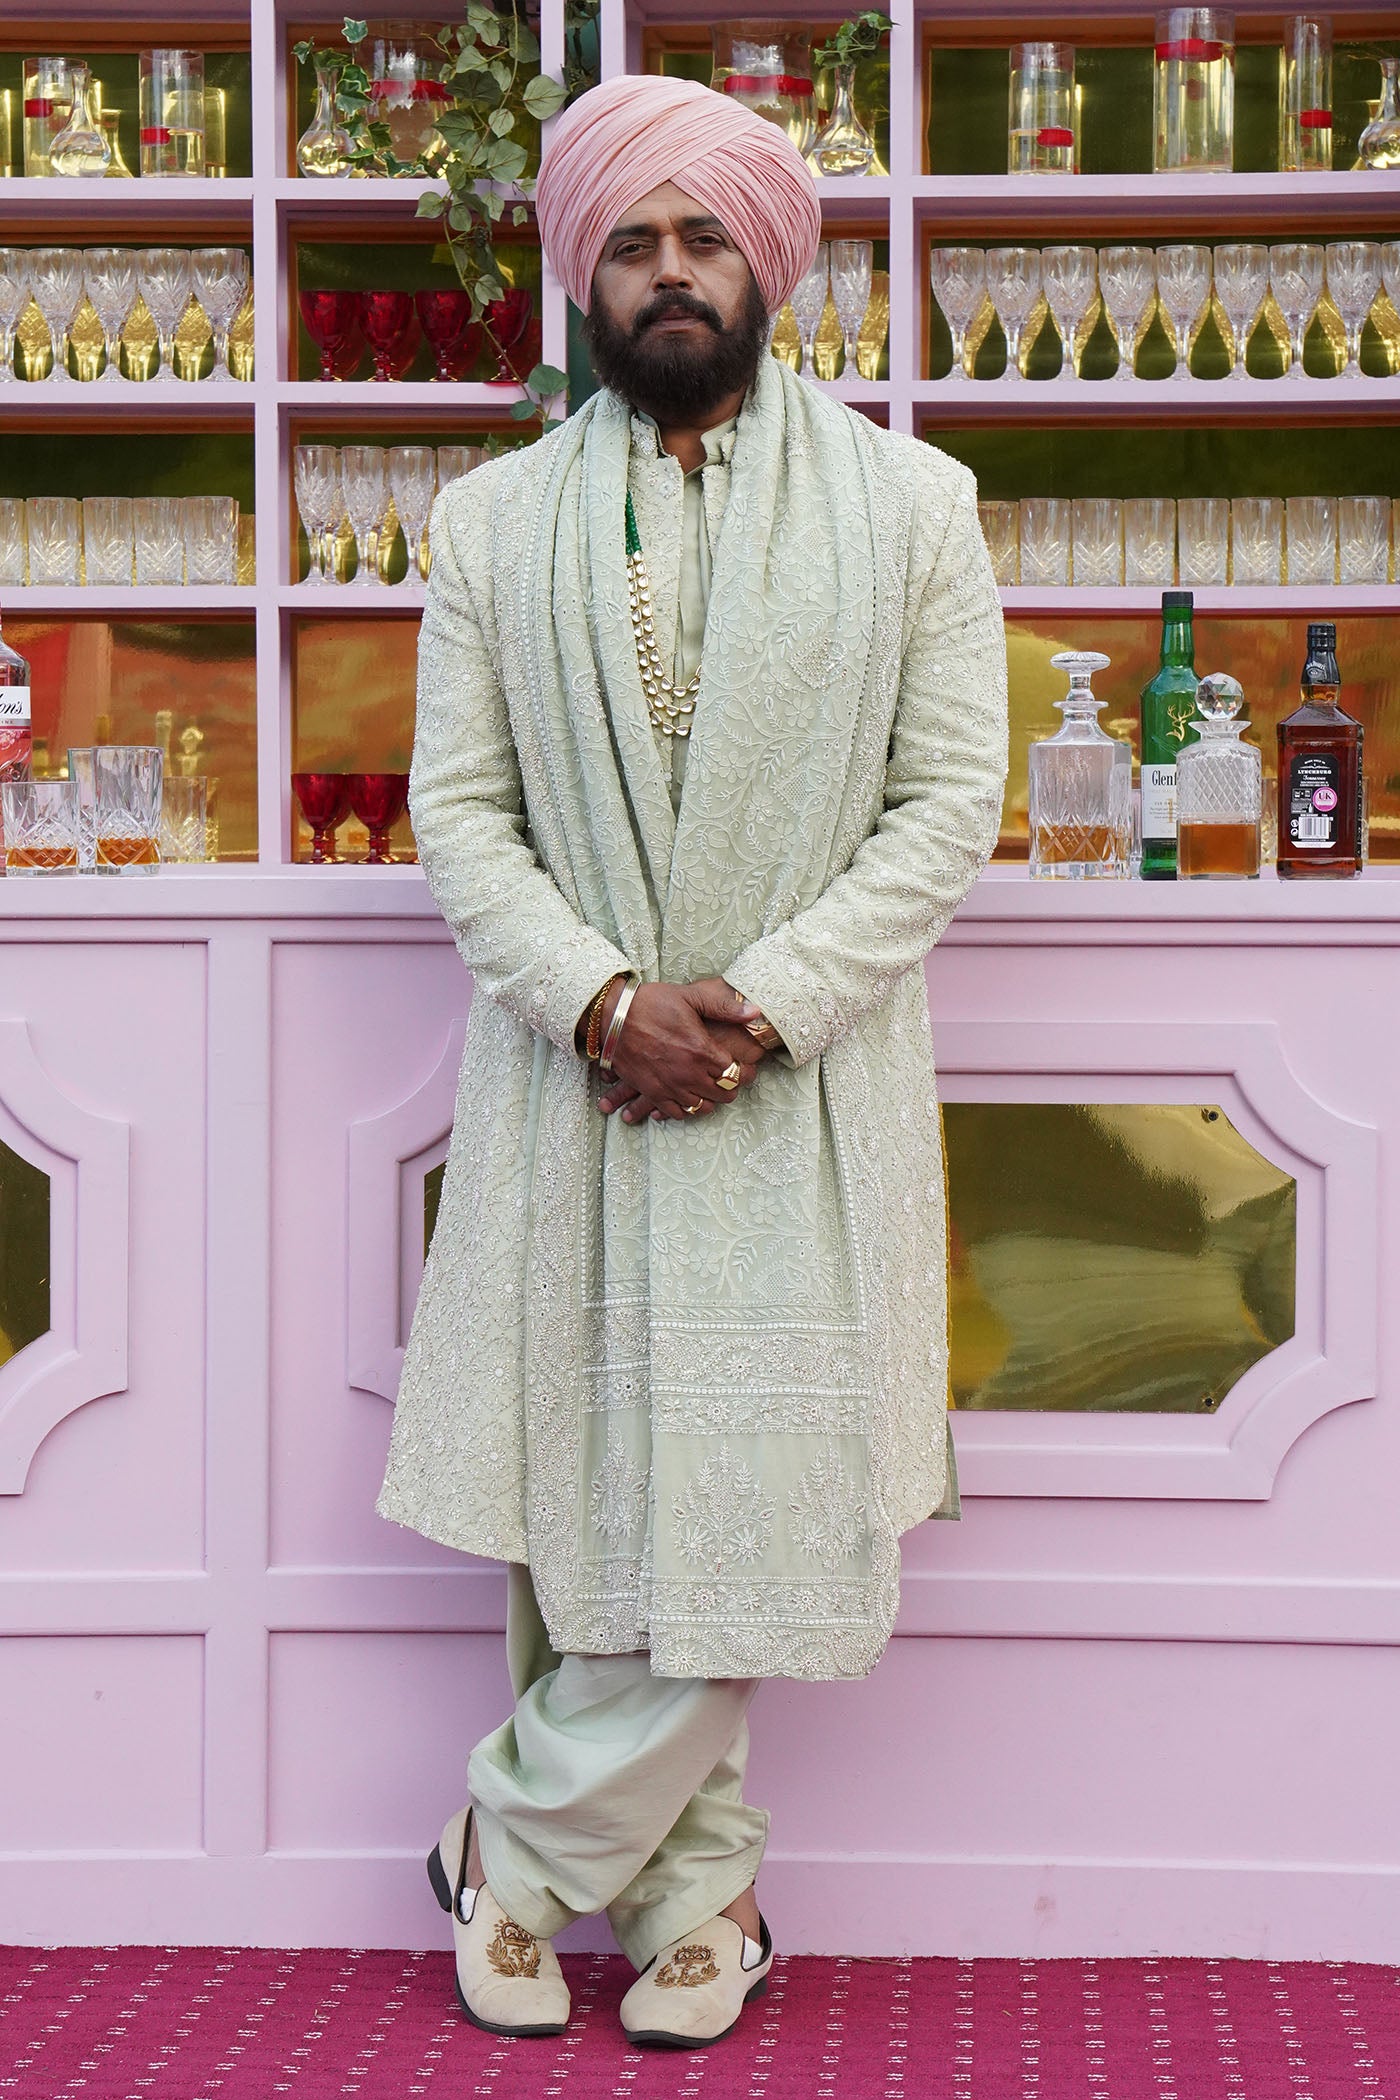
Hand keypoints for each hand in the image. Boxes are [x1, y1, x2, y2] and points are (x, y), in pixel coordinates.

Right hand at [599, 977, 767, 1122]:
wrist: (612, 1018)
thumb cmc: (651, 1004)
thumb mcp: (690, 997)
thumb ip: (725, 1006)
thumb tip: (755, 1012)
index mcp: (702, 1050)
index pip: (736, 1073)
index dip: (743, 1070)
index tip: (742, 1065)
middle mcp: (689, 1073)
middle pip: (724, 1093)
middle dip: (730, 1086)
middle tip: (727, 1077)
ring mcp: (671, 1086)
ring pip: (703, 1107)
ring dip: (710, 1099)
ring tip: (709, 1087)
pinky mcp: (653, 1092)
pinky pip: (677, 1113)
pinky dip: (685, 1109)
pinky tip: (687, 1097)